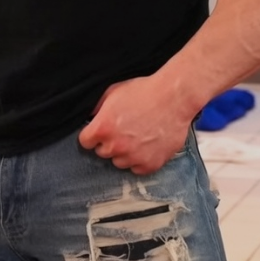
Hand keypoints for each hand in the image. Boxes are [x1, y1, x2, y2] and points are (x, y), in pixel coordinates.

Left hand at [78, 74, 192, 174]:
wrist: (173, 98)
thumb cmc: (144, 92)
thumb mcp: (113, 92)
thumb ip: (97, 108)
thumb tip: (90, 117)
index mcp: (103, 128)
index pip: (85, 142)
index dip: (92, 135)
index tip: (100, 131)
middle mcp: (116, 146)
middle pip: (102, 153)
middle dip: (109, 142)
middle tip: (124, 130)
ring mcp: (133, 157)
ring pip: (119, 162)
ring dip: (124, 152)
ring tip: (137, 136)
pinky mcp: (150, 164)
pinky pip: (137, 169)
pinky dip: (140, 160)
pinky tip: (146, 145)